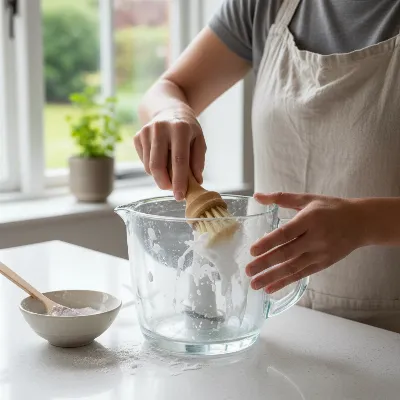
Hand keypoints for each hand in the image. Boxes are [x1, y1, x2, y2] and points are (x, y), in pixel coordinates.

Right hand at [134, 108, 205, 200]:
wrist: (168, 110)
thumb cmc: (187, 129)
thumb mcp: (199, 140)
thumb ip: (198, 161)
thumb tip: (196, 182)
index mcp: (180, 128)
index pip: (179, 160)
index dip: (179, 181)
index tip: (180, 196)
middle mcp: (160, 128)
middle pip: (158, 165)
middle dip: (165, 183)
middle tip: (173, 190)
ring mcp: (146, 132)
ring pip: (149, 167)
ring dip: (160, 177)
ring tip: (171, 172)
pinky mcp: (137, 137)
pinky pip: (144, 163)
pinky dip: (153, 168)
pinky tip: (162, 160)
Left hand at [245, 192, 365, 293]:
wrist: (361, 223)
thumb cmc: (331, 208)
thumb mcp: (307, 199)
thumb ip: (281, 198)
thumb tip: (257, 196)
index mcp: (310, 219)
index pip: (286, 233)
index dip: (269, 243)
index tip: (252, 251)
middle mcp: (315, 238)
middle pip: (287, 253)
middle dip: (266, 264)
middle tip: (247, 271)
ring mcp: (320, 253)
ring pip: (293, 267)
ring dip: (272, 277)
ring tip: (254, 284)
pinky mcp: (323, 264)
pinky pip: (301, 275)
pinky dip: (285, 282)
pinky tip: (270, 288)